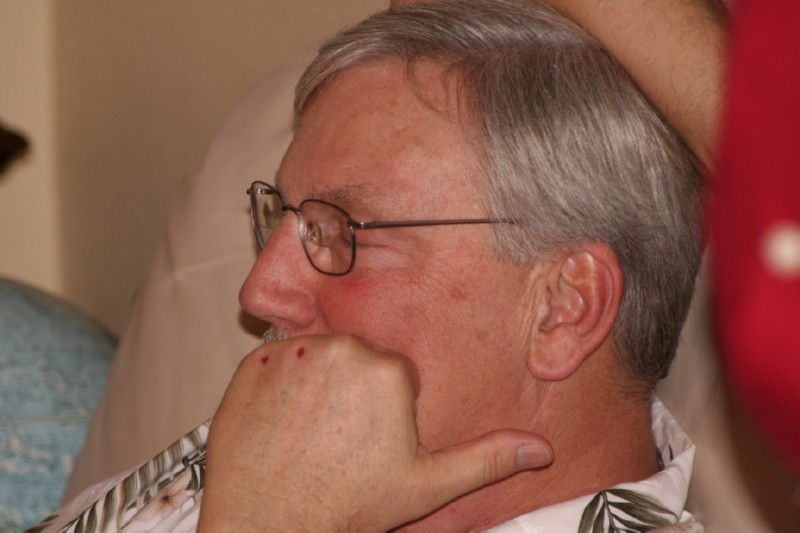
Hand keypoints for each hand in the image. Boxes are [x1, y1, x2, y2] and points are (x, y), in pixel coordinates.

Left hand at [198, 335, 552, 531]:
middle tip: (340, 438)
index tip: (368, 439)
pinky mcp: (256, 359)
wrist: (268, 520)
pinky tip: (281, 421)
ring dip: (317, 383)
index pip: (395, 373)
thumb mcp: (427, 484)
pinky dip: (280, 384)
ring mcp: (296, 352)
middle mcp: (343, 348)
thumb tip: (542, 449)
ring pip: (319, 356)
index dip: (384, 410)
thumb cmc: (348, 503)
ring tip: (310, 432)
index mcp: (389, 370)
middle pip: (358, 359)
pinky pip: (279, 360)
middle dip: (353, 390)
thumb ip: (486, 458)